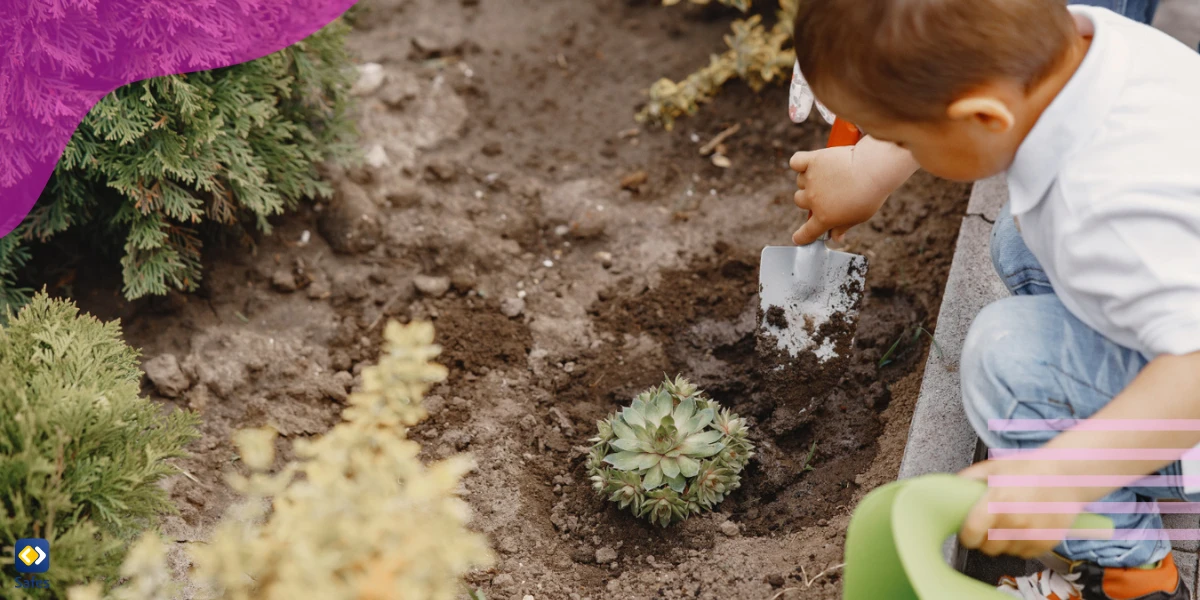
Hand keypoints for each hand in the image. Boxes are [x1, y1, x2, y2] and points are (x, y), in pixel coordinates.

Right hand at [789, 137, 917, 244]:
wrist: (873, 169)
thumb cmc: (870, 194)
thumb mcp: (859, 217)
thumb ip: (843, 227)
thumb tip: (836, 238)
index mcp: (824, 218)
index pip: (806, 233)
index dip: (801, 237)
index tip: (798, 238)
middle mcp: (813, 200)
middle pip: (799, 201)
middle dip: (810, 198)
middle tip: (827, 192)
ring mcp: (811, 179)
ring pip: (801, 181)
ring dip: (810, 179)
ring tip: (828, 174)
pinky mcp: (813, 160)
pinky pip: (796, 161)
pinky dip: (799, 163)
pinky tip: (808, 164)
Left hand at [958, 460, 1091, 558]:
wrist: (1067, 475)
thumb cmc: (1029, 469)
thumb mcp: (995, 467)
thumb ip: (970, 478)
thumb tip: (951, 488)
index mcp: (997, 502)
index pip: (971, 533)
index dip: (966, 536)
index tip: (967, 533)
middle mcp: (1014, 521)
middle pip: (987, 548)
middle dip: (984, 540)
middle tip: (989, 528)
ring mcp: (1031, 534)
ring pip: (1006, 552)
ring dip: (1004, 543)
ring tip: (1010, 524)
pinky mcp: (1046, 542)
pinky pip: (1024, 554)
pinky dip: (1022, 545)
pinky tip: (1024, 528)